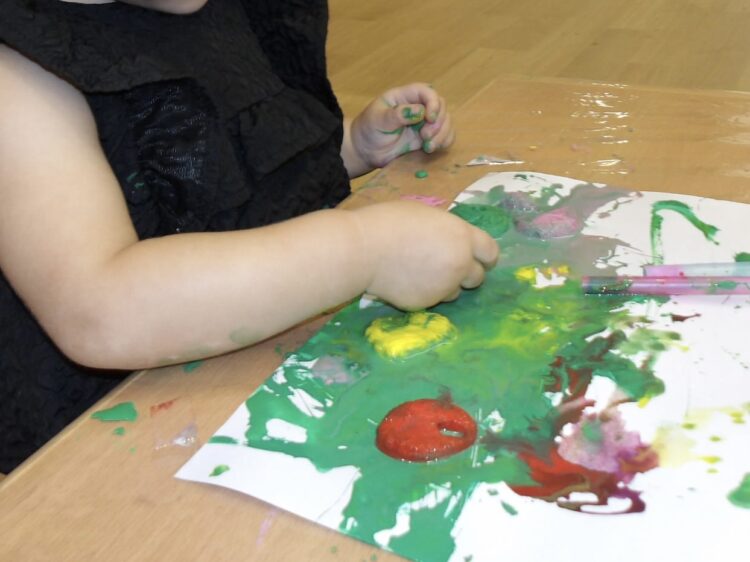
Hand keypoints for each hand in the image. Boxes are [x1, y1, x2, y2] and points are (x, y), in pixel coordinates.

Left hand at [349, 83, 454, 169]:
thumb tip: (421, 112)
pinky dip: (444, 142)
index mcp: (405, 96)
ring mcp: (424, 123)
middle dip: (438, 123)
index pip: (427, 92)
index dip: (433, 103)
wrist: (366, 151)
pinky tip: (431, 149)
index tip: (429, 118)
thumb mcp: (378, 120)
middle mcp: (418, 107)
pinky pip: (445, 137)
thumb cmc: (369, 130)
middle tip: (424, 137)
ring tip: (427, 147)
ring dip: (442, 134)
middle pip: (441, 107)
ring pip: (446, 122)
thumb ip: (397, 115)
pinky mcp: (427, 138)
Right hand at [352, 201, 498, 309]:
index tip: (481, 259)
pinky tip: (405, 281)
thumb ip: (446, 230)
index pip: (490, 252)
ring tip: (420, 273)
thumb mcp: (426, 215)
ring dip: (445, 286)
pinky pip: (432, 301)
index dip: (486, 257)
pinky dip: (424, 293)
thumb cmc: (390, 222)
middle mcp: (459, 264)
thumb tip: (449, 240)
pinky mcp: (425, 304)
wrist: (364, 250)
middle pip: (478, 277)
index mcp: (462, 237)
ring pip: (455, 292)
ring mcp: (443, 287)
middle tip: (448, 268)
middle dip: (467, 274)